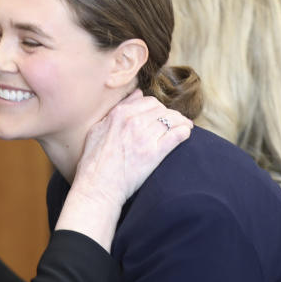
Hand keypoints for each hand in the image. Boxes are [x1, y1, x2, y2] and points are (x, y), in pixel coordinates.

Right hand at [74, 91, 191, 206]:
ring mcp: (143, 137)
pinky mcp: (153, 153)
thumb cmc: (94, 162)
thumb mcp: (97, 130)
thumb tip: (136, 95)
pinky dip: (184, 132)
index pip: (148, 101)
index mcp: (118, 114)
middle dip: (170, 114)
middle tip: (175, 122)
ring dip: (180, 122)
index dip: (157, 108)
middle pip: (161, 109)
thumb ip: (116, 110)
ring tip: (185, 127)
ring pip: (171, 120)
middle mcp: (132, 121)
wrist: (97, 186)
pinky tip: (186, 134)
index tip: (161, 115)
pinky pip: (176, 135)